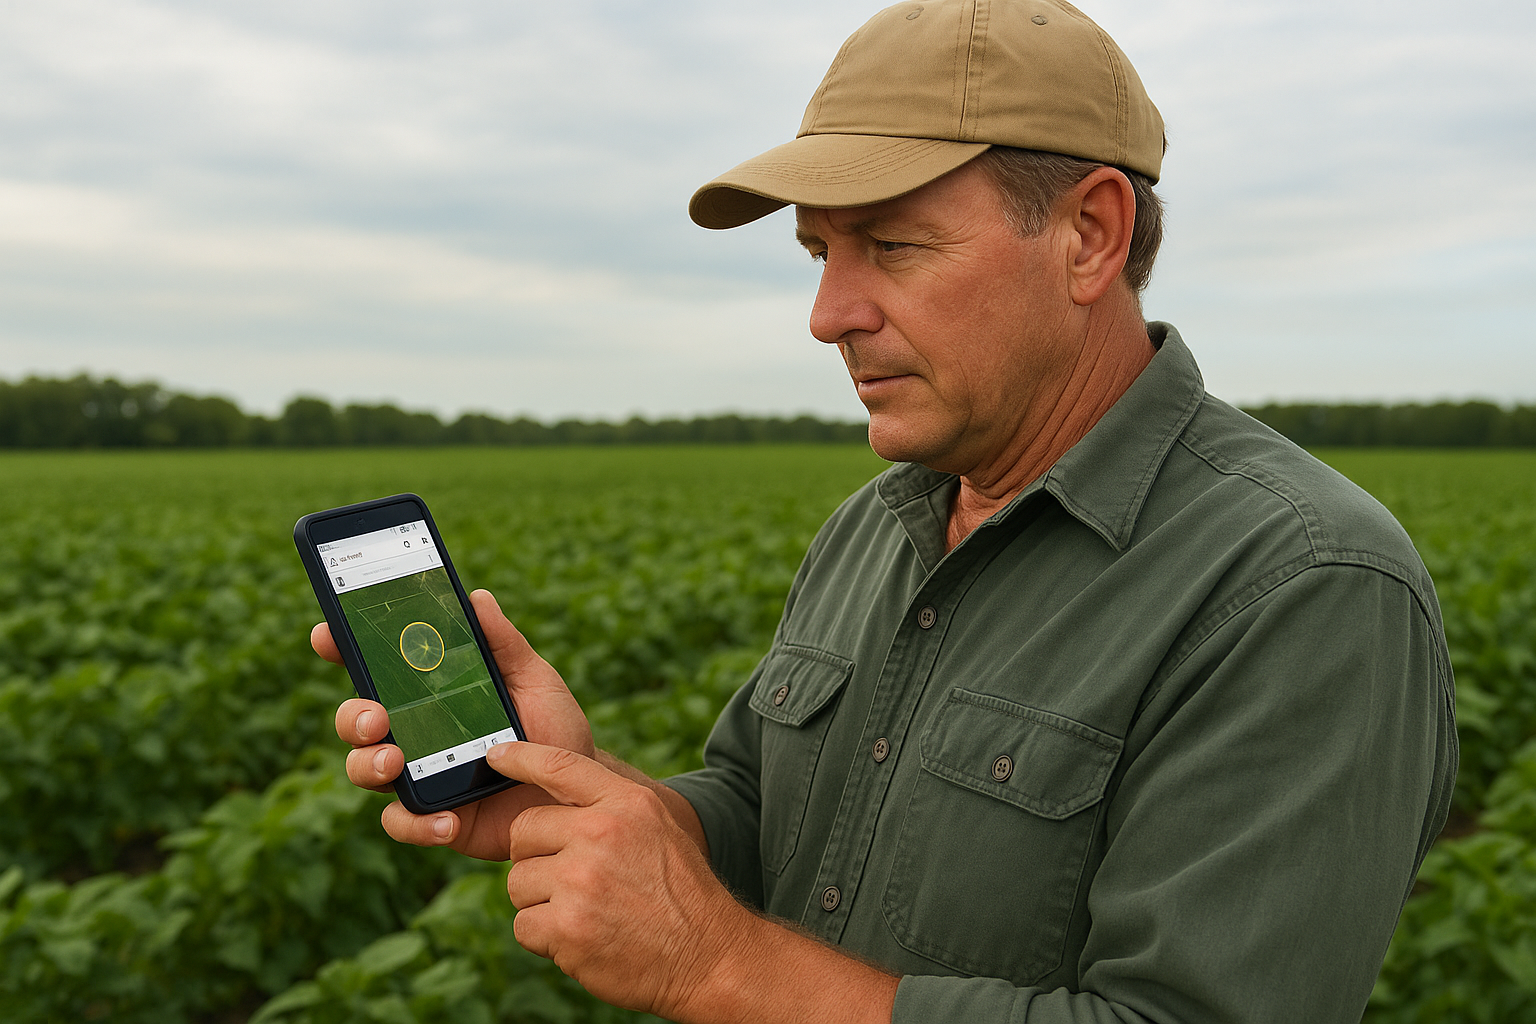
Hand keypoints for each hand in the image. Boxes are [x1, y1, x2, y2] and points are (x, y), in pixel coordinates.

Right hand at [316, 589, 595, 861]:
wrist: (578, 793)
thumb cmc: (553, 731)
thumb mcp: (534, 681)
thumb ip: (504, 643)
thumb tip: (476, 597)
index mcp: (430, 693)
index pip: (376, 668)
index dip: (343, 648)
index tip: (326, 634)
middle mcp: (414, 733)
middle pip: (356, 720)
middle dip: (353, 716)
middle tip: (377, 716)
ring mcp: (419, 776)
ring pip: (364, 769)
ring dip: (368, 765)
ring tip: (395, 762)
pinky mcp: (434, 817)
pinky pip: (403, 822)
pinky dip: (417, 823)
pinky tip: (446, 820)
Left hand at [492, 741, 751, 1018]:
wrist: (707, 955)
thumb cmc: (680, 891)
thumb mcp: (657, 826)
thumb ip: (610, 805)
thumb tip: (553, 791)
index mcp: (626, 803)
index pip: (560, 767)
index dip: (520, 757)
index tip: (496, 755)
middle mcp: (602, 833)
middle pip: (523, 832)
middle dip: (536, 857)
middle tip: (572, 880)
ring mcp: (581, 881)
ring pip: (518, 882)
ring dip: (541, 902)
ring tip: (585, 911)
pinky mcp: (567, 928)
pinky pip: (523, 925)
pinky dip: (544, 937)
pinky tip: (581, 938)